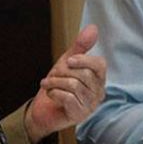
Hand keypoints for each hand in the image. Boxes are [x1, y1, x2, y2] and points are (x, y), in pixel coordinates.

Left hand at [25, 24, 106, 141]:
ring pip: (74, 85)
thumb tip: (93, 28)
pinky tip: (51, 95)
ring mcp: (90, 105)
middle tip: (52, 76)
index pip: (100, 65)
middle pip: (84, 74)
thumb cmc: (58, 85)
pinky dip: (54, 93)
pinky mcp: (79, 115)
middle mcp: (98, 92)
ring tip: (48, 84)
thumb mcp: (67, 62)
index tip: (68, 60)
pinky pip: (68, 98)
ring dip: (55, 82)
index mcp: (98, 78)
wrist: (42, 109)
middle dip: (62, 72)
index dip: (83, 60)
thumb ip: (80, 46)